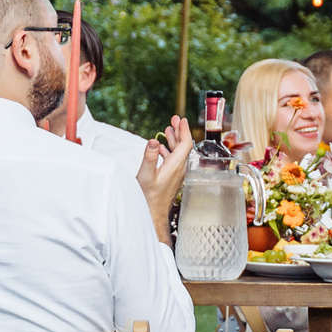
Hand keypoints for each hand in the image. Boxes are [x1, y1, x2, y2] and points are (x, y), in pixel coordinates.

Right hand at [138, 116, 194, 241]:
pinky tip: (161, 147)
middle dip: (179, 131)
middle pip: (183, 146)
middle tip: (174, 119)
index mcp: (176, 166)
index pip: (185, 144)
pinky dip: (168, 150)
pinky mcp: (171, 177)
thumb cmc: (148, 197)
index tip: (181, 119)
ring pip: (178, 152)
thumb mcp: (146, 175)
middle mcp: (179, 168)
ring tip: (168, 128)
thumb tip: (154, 141)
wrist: (152, 213)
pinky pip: (173, 159)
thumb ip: (150, 157)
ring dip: (173, 139)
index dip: (184, 130)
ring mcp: (176, 173)